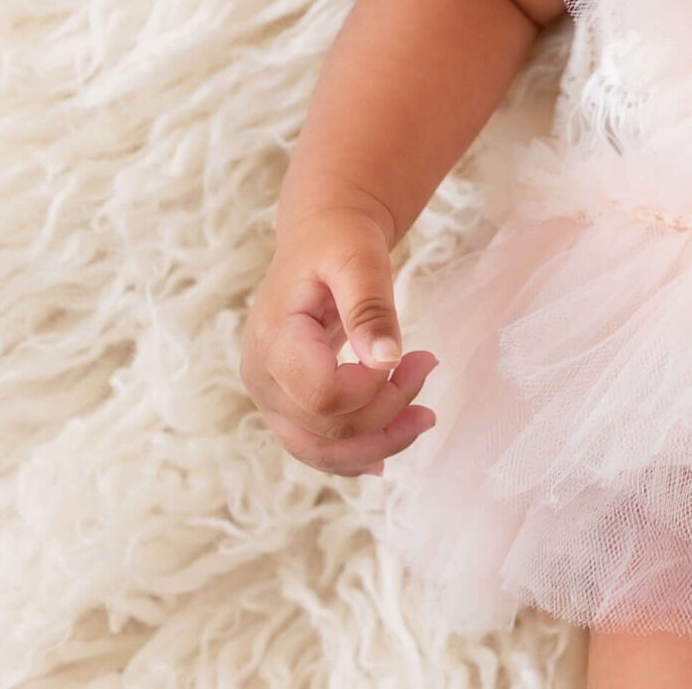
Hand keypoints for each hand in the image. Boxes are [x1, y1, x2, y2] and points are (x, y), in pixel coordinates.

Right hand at [240, 203, 438, 475]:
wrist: (320, 238)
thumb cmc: (338, 241)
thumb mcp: (359, 259)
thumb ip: (369, 307)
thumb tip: (388, 361)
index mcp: (273, 339)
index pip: (322, 395)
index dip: (373, 388)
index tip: (410, 354)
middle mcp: (262, 377)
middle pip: (325, 429)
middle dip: (389, 412)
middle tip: (429, 366)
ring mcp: (270, 396)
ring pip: (319, 450)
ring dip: (377, 444)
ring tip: (425, 418)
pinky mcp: (286, 404)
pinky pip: (316, 446)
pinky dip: (354, 454)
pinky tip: (386, 452)